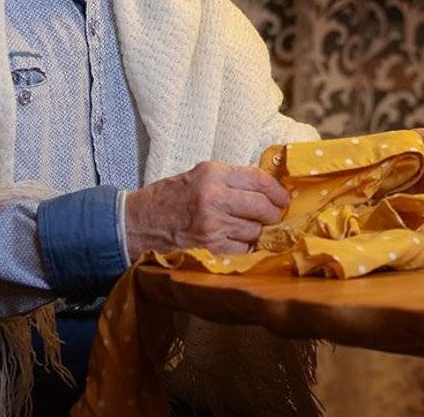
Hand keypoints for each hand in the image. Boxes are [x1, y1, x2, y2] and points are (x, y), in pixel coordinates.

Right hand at [124, 161, 290, 256]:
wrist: (140, 221)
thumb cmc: (170, 196)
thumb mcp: (200, 175)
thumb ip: (231, 180)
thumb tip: (265, 189)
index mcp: (213, 174)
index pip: (258, 179)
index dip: (276, 190)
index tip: (283, 198)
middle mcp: (214, 197)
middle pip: (261, 207)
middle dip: (273, 213)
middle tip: (273, 216)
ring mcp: (212, 224)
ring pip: (254, 230)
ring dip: (256, 231)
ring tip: (245, 226)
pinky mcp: (210, 246)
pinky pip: (242, 248)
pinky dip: (243, 246)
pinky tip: (234, 239)